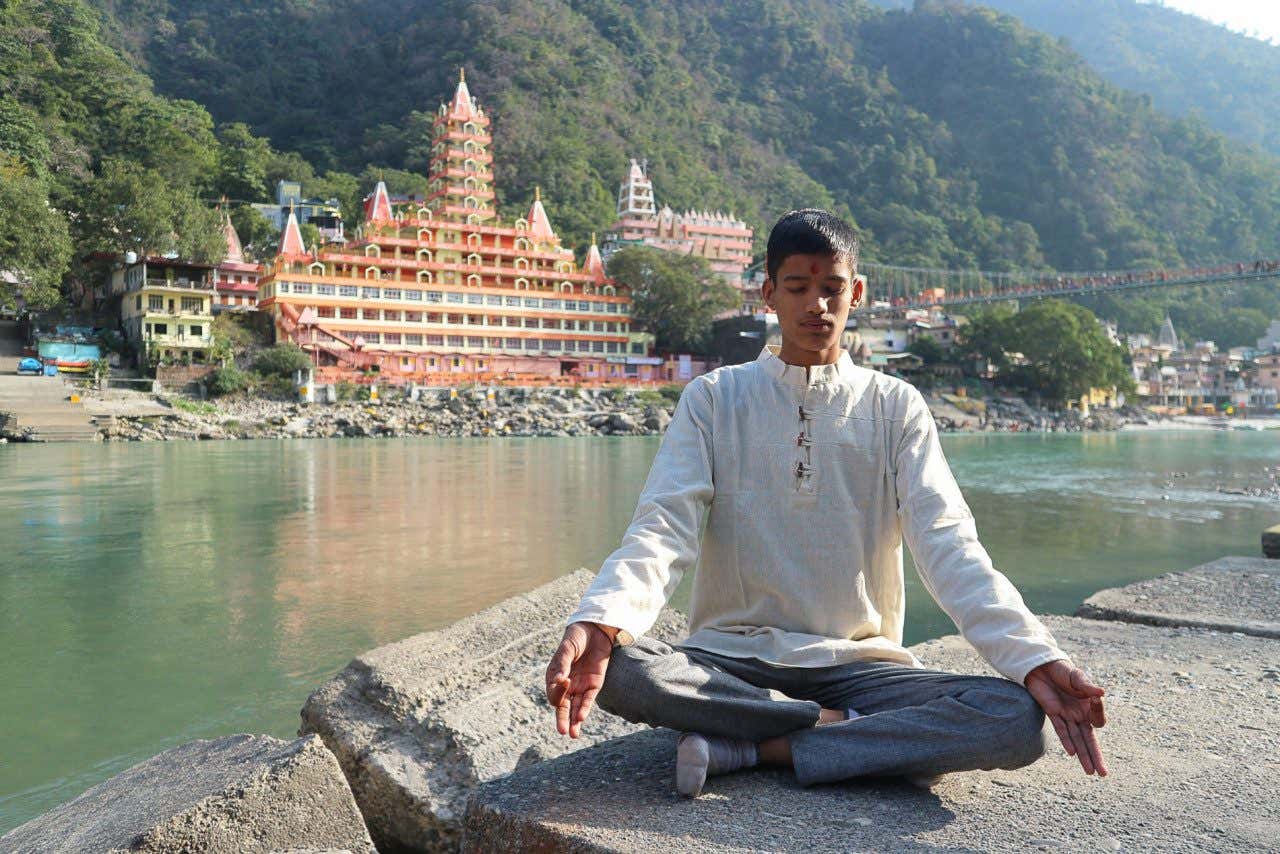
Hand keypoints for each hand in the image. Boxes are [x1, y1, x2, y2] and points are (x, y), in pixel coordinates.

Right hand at [545, 622, 614, 738]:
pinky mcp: (594, 684)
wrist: (595, 629)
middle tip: (562, 731)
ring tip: (572, 734)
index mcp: (555, 676)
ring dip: (573, 720)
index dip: (557, 691)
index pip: (553, 692)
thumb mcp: (568, 649)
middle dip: (562, 719)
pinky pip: (588, 700)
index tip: (564, 680)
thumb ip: (563, 664)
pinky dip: (584, 709)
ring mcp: (580, 685)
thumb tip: (559, 681)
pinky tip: (581, 718)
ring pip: (575, 707)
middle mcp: (567, 684)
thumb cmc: (577, 637)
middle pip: (562, 706)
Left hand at [1024, 660, 1107, 776]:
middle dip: (1096, 756)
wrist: (1042, 666)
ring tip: (1090, 772)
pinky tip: (1072, 754)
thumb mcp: (1077, 676)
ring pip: (1076, 739)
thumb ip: (1088, 686)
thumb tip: (1101, 693)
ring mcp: (1066, 715)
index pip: (1099, 720)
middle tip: (1103, 774)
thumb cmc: (1063, 670)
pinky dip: (1066, 741)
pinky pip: (1061, 730)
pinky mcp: (1052, 713)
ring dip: (1083, 755)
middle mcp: (1079, 714)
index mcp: (1089, 706)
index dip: (1099, 713)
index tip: (1097, 698)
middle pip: (1089, 739)